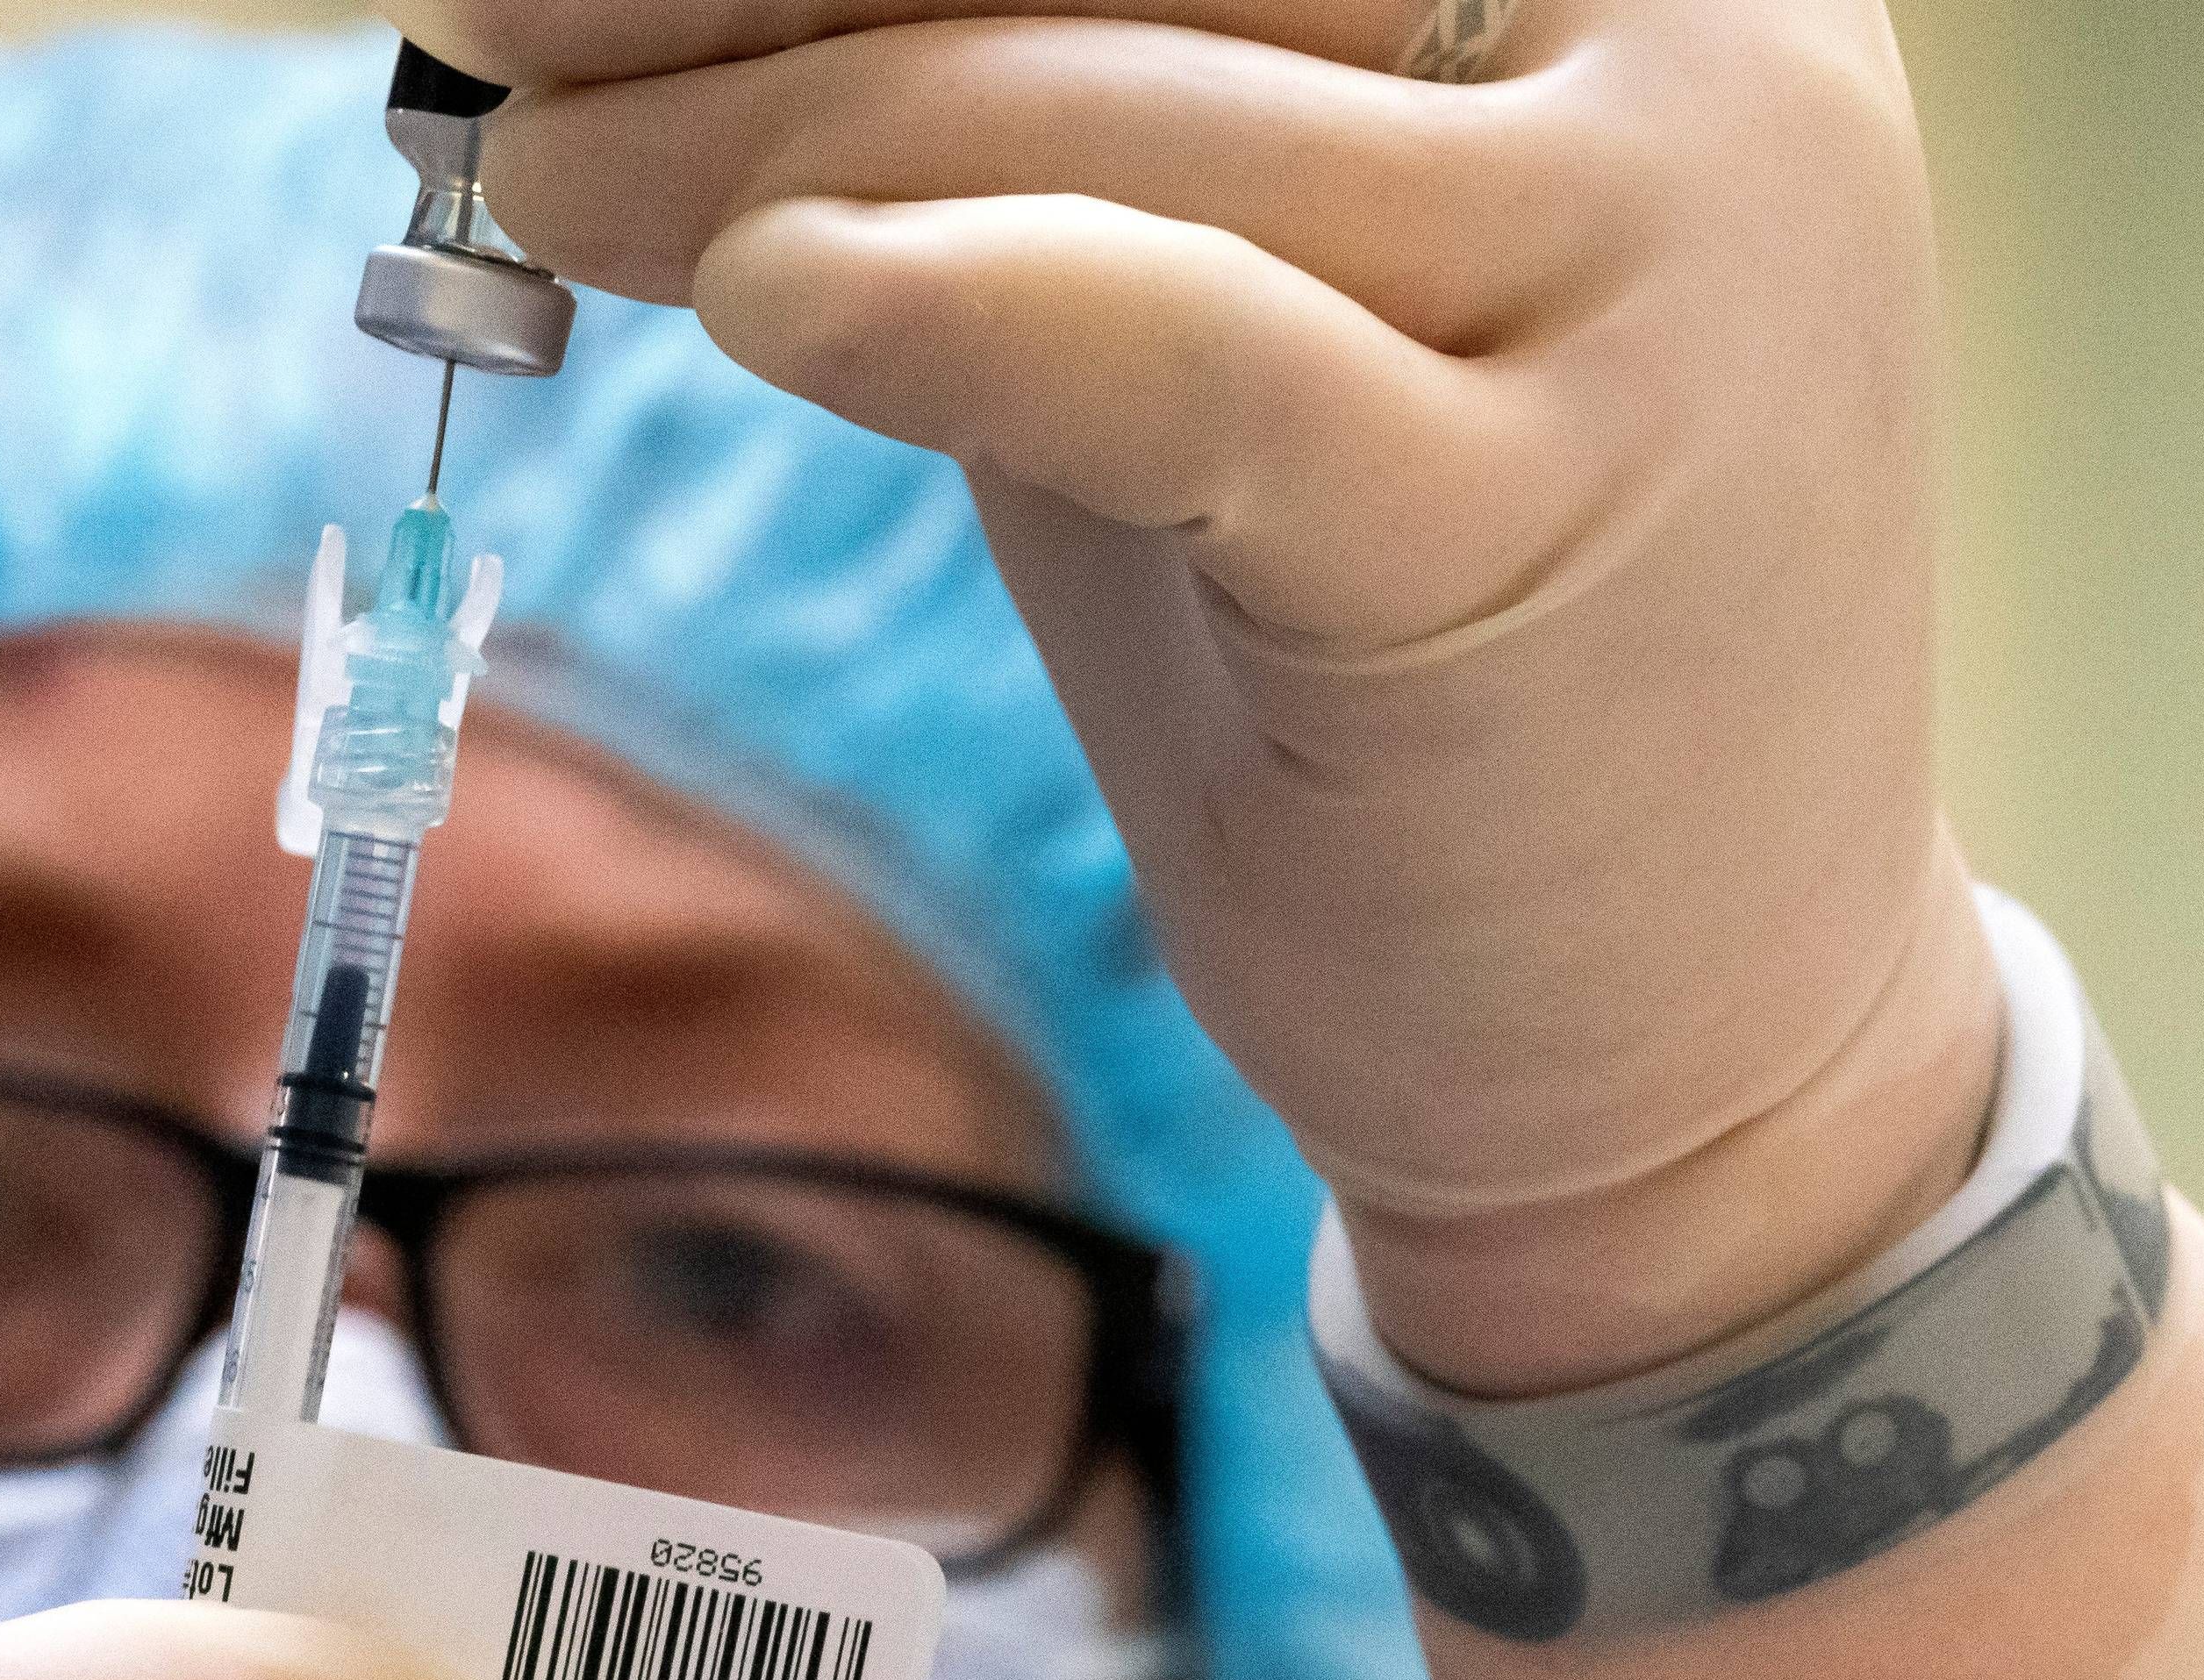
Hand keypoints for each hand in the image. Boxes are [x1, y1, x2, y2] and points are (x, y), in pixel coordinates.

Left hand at [402, 0, 2001, 1389]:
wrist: (1689, 1052)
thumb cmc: (1412, 651)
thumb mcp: (1239, 301)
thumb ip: (1048, 123)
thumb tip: (674, 16)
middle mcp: (1703, 47)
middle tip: (499, 25)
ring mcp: (1661, 268)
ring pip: (1094, 105)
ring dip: (754, 137)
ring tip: (540, 187)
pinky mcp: (1546, 514)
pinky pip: (1180, 345)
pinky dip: (944, 296)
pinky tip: (760, 295)